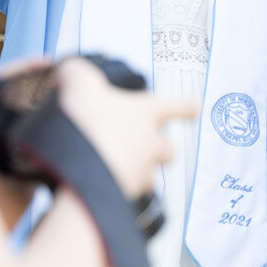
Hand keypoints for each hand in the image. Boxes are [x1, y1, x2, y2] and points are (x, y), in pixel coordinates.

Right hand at [52, 57, 193, 197]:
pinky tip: (103, 186)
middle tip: (143, 146)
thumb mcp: (79, 83)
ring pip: (151, 176)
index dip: (186, 107)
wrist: (82, 170)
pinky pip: (131, 195)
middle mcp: (151, 144)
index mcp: (147, 113)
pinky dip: (121, 191)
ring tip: (119, 168)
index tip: (195, 109)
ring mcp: (142, 173)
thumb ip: (78, 73)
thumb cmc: (89, 124)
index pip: (179, 106)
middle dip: (159, 149)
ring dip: (141, 173)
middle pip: (168, 148)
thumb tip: (71, 71)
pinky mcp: (127, 195)